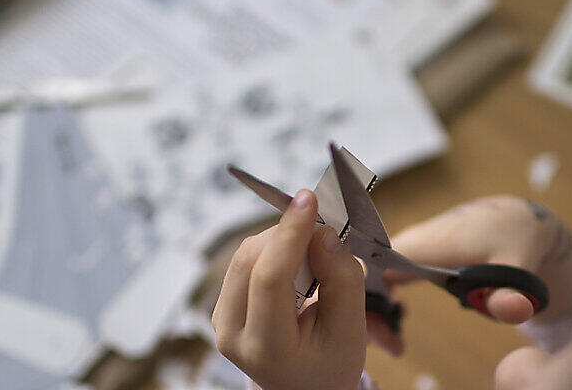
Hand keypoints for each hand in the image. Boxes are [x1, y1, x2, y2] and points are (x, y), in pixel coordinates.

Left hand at [213, 190, 366, 389]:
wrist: (305, 389)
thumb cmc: (329, 365)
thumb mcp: (351, 331)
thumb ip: (341, 280)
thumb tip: (323, 233)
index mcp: (265, 348)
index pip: (269, 278)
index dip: (289, 233)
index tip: (308, 199)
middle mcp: (231, 335)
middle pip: (252, 259)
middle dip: (288, 232)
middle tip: (323, 225)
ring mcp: (221, 320)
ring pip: (245, 254)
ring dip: (281, 240)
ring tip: (314, 254)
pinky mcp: (223, 306)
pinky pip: (244, 261)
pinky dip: (272, 250)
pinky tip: (296, 261)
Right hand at [368, 196, 571, 355]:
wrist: (513, 216)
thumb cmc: (513, 238)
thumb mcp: (517, 268)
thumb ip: (509, 293)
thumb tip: (510, 311)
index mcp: (419, 246)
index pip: (365, 271)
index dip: (365, 304)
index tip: (387, 335)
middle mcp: (405, 242)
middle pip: (361, 277)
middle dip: (366, 314)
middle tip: (392, 346)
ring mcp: (405, 245)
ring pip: (367, 276)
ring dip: (372, 309)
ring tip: (395, 341)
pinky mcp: (410, 251)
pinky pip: (379, 274)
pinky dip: (381, 299)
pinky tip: (400, 317)